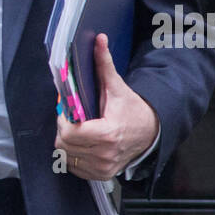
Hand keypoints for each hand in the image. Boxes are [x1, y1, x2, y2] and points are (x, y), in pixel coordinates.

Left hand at [55, 33, 159, 181]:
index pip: (69, 133)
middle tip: (70, 118)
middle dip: (63, 128)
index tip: (68, 110)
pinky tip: (82, 142)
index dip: (64, 120)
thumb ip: (104, 64)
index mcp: (107, 133)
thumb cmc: (132, 109)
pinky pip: (74, 167)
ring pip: (67, 156)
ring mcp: (103, 168)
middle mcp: (105, 155)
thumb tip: (99, 40)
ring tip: (76, 128)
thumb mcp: (117, 87)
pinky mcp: (102, 175)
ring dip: (67, 142)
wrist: (151, 132)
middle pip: (64, 144)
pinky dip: (73, 155)